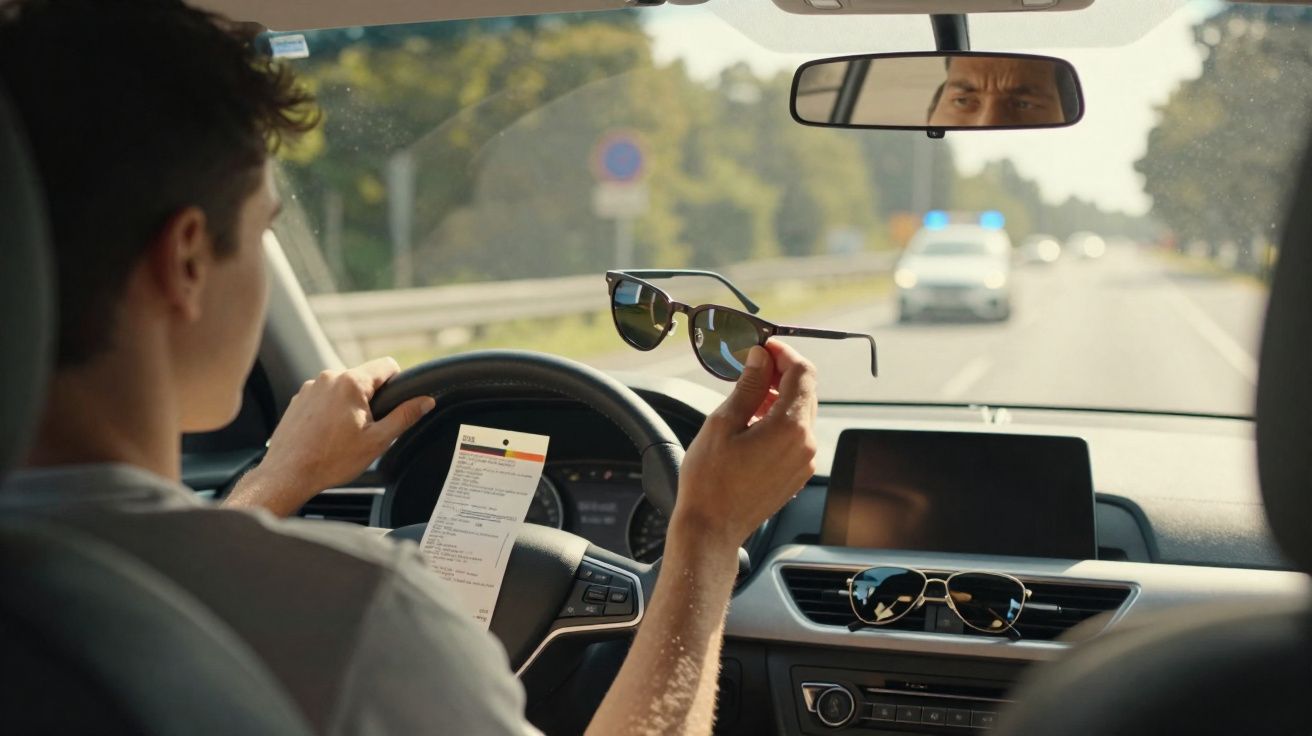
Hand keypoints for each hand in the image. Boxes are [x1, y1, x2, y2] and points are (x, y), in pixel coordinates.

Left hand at [224, 357, 434, 515]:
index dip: (398, 382)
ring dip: (349, 405)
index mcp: (351, 382)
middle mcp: (328, 378)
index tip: (395, 403)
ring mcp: (310, 387)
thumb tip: (426, 401)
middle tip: (367, 429)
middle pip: (364, 378)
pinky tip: (327, 435)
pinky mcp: (298, 399)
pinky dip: (330, 411)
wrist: (288, 474)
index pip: (387, 365)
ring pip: (343, 388)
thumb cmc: (331, 460)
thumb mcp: (377, 440)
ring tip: (344, 435)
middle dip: (371, 399)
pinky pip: (324, 397)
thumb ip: (405, 416)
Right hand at [671, 340, 817, 548]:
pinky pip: (797, 435)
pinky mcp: (797, 473)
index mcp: (789, 427)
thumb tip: (761, 357)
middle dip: (781, 373)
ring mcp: (804, 461)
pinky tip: (755, 421)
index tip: (763, 347)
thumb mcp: (724, 422)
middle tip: (753, 366)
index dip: (783, 353)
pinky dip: (781, 419)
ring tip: (749, 395)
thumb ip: (749, 385)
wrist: (712, 527)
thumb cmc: (710, 480)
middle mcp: (805, 443)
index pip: (802, 372)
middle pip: (805, 391)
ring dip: (780, 396)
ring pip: (802, 412)